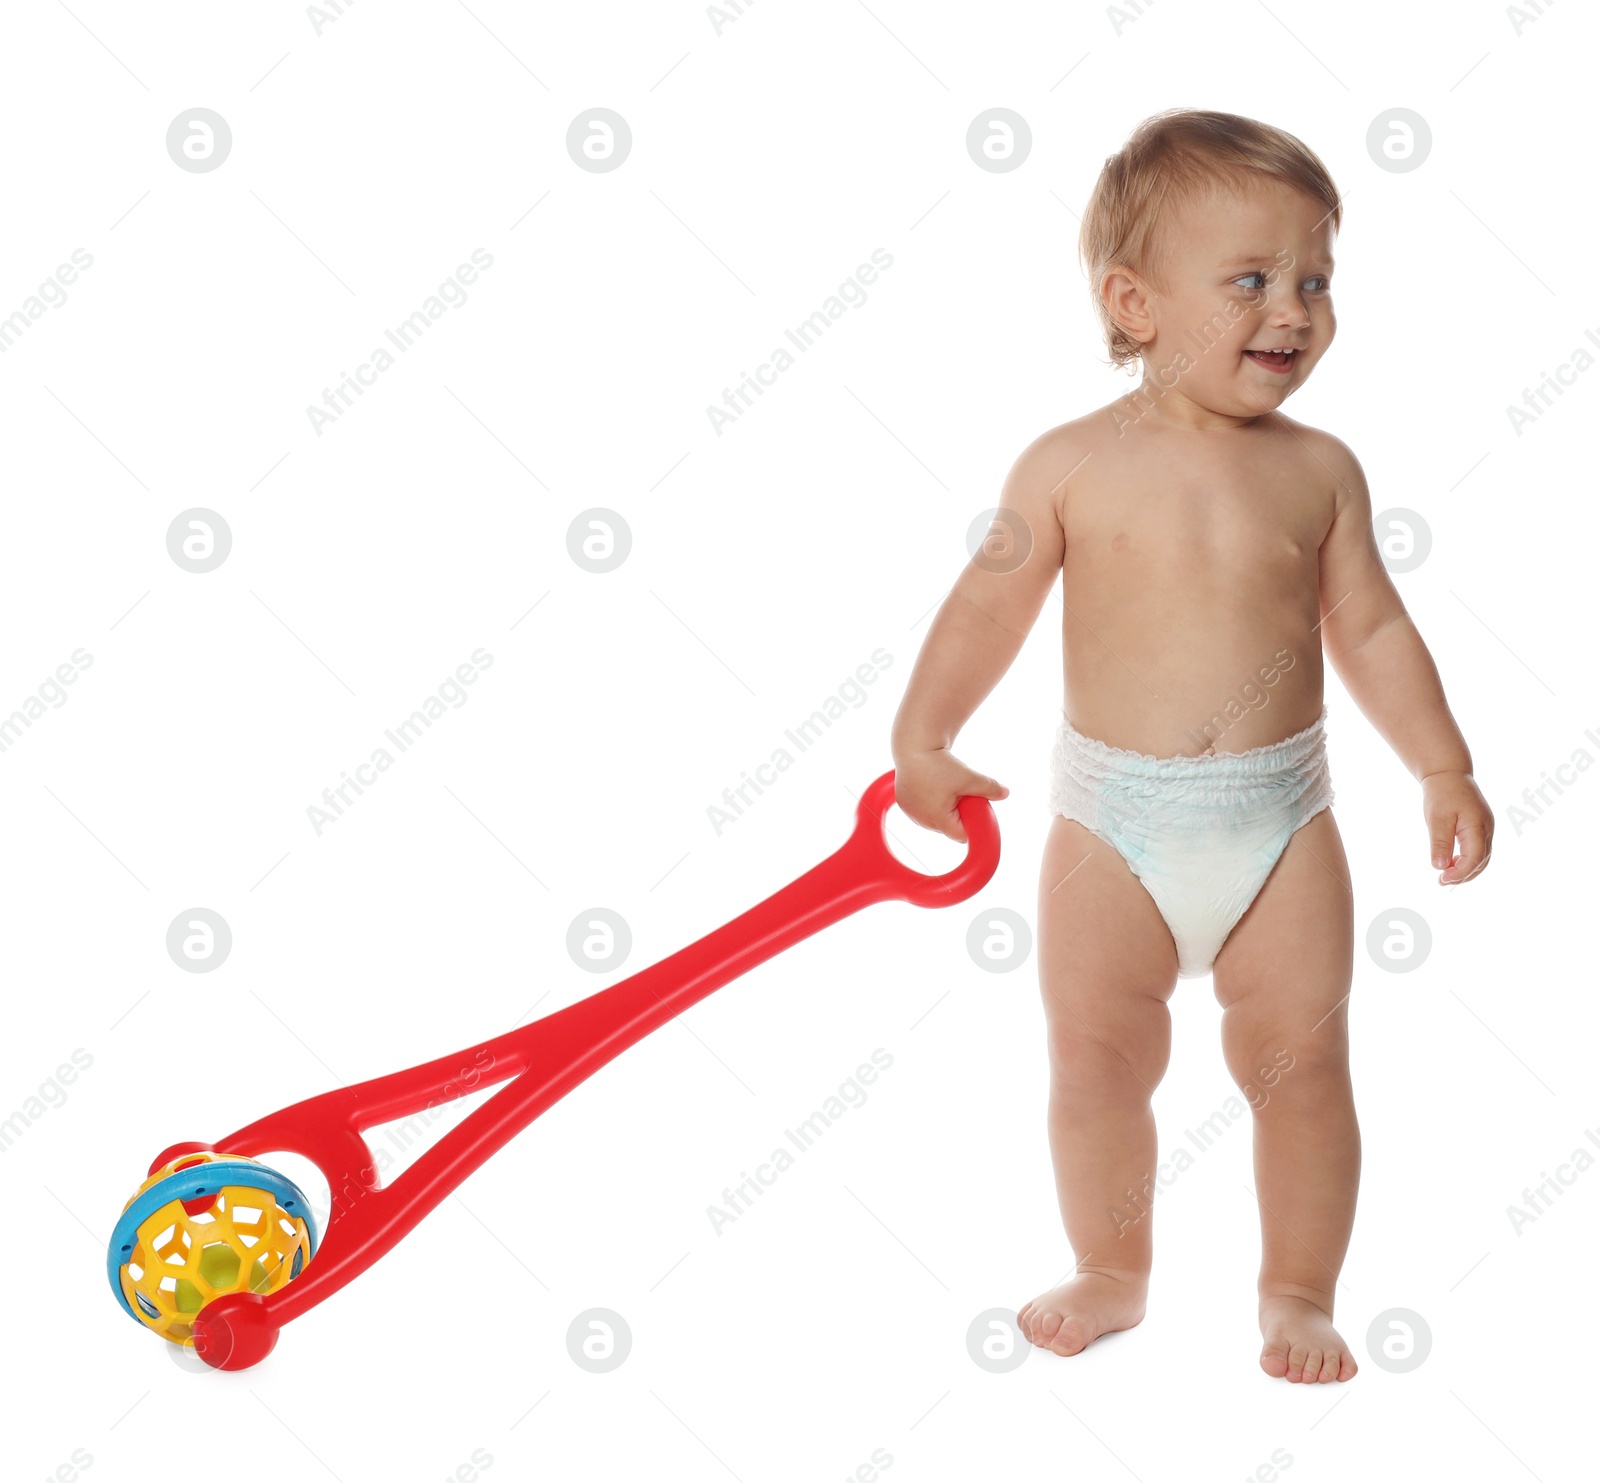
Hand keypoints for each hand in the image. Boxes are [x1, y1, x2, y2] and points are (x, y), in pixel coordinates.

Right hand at [893, 746, 1008, 842]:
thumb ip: (989, 787)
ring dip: (943, 811)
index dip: (971, 825)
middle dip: (958, 815)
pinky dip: (930, 805)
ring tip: (945, 789)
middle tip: (960, 794)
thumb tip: (1006, 793)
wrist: (915, 747)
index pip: (961, 836)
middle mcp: (922, 820)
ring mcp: (911, 814)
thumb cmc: (939, 763)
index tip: (975, 812)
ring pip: (935, 821)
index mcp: (938, 818)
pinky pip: (923, 812)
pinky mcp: (904, 806)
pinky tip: (933, 789)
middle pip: (948, 828)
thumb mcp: (968, 777)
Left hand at [1422, 770, 1492, 883]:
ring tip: (1445, 876)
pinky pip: (1479, 849)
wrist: (1449, 772)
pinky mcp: (1481, 826)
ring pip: (1482, 857)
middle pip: (1481, 861)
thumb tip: (1439, 867)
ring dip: (1466, 869)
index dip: (1460, 873)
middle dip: (1463, 875)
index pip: (1474, 858)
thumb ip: (1440, 843)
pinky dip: (1468, 860)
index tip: (1441, 879)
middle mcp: (1487, 829)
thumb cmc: (1442, 793)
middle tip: (1441, 882)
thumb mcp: (1436, 819)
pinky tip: (1452, 863)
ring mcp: (1486, 828)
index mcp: (1478, 826)